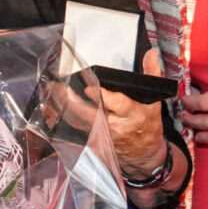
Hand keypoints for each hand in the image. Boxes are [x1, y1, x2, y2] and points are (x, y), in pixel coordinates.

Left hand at [39, 48, 186, 205]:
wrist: (144, 154)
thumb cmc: (148, 126)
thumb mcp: (155, 101)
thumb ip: (152, 75)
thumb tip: (151, 54)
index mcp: (132, 114)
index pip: (118, 105)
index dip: (103, 97)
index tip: (89, 89)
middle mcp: (115, 125)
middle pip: (90, 113)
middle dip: (73, 101)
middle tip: (59, 86)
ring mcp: (102, 133)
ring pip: (79, 119)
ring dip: (64, 105)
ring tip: (52, 89)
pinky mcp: (93, 138)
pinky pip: (75, 125)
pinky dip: (64, 113)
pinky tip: (54, 103)